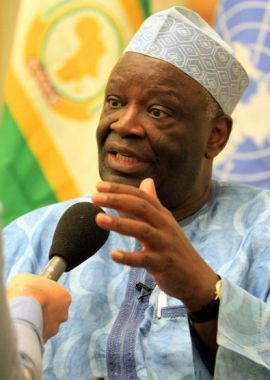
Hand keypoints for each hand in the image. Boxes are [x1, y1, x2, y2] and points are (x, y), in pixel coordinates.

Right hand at [7, 273, 71, 341]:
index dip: (48, 297)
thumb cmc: (27, 289)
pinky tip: (25, 326)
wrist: (22, 308)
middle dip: (46, 312)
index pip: (59, 298)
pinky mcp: (45, 339)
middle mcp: (64, 314)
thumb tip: (30, 285)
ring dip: (40, 323)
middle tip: (33, 308)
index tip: (39, 296)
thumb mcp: (31, 278)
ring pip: (48, 326)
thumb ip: (36, 284)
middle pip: (56, 313)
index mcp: (65, 297)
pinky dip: (33, 332)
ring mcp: (55, 328)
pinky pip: (39, 335)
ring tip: (27, 318)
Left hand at [92, 178, 217, 310]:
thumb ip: (154, 203)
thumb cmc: (175, 248)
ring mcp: (164, 244)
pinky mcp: (163, 264)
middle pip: (141, 207)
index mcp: (163, 215)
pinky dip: (128, 257)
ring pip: (142, 230)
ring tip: (99, 219)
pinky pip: (144, 259)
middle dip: (117, 200)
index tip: (99, 186)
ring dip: (120, 223)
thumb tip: (146, 181)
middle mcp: (164, 226)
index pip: (141, 196)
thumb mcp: (166, 223)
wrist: (196, 278)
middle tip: (94, 197)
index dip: (120, 189)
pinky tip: (113, 255)